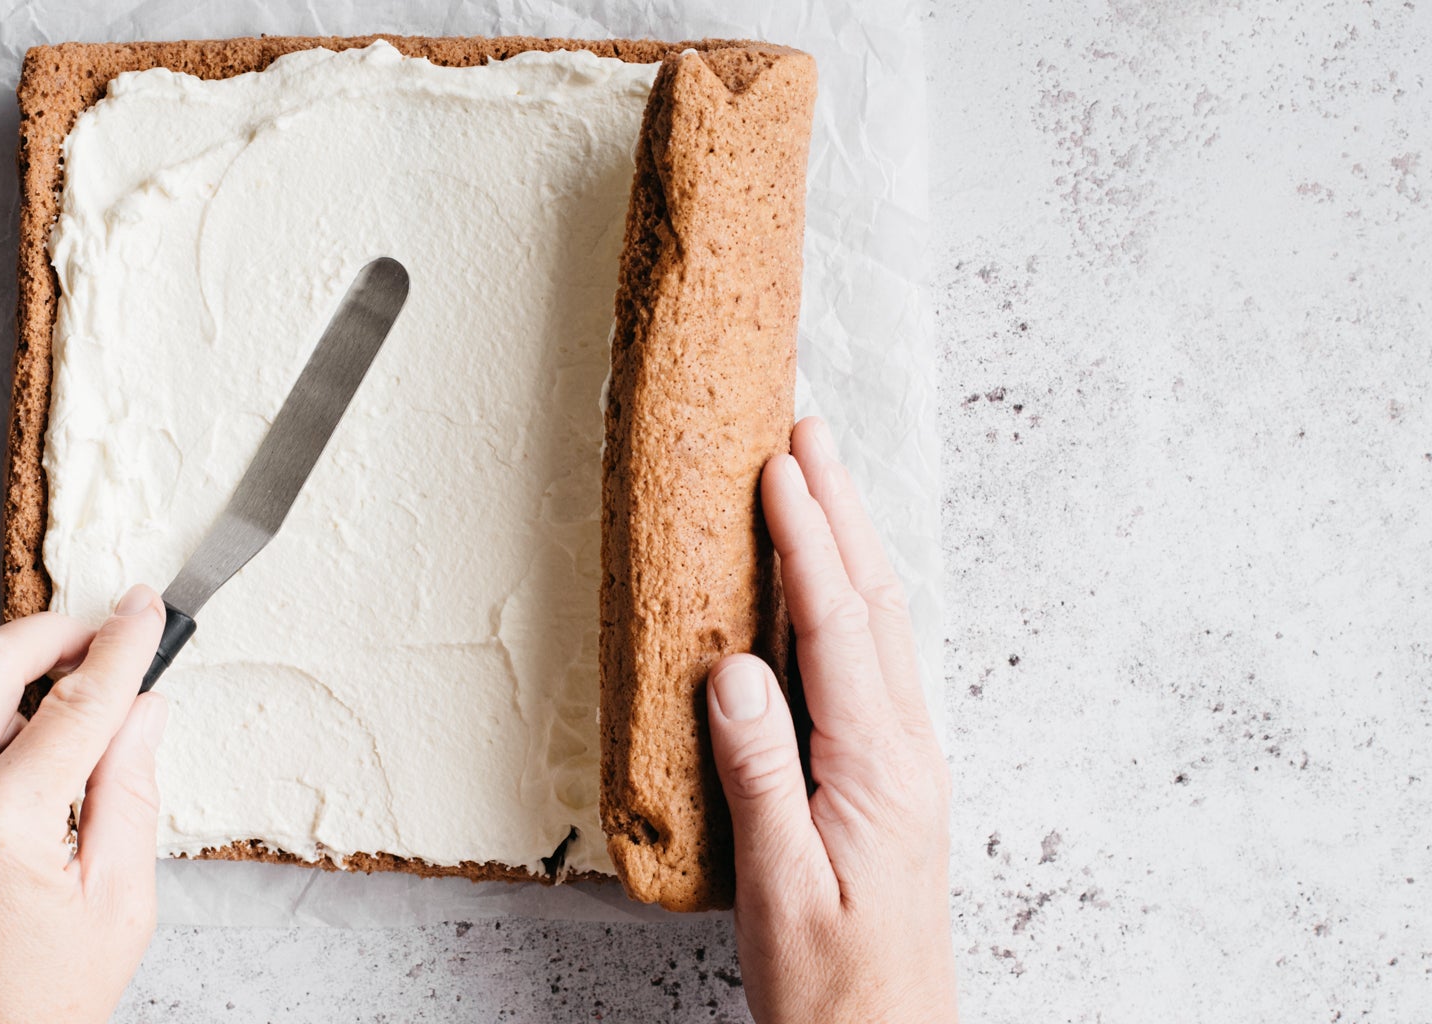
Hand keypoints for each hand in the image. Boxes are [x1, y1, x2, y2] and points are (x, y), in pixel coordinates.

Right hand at [708, 417, 955, 1022]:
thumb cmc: (834, 983)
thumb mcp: (782, 886)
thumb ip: (762, 773)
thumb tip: (736, 668)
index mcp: (878, 768)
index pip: (839, 627)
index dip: (809, 540)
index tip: (780, 466)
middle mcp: (904, 751)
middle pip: (874, 604)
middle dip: (841, 511)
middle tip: (808, 431)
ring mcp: (904, 763)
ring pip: (880, 627)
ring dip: (850, 545)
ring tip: (819, 480)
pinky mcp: (889, 779)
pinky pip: (871, 663)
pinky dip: (848, 600)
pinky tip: (829, 588)